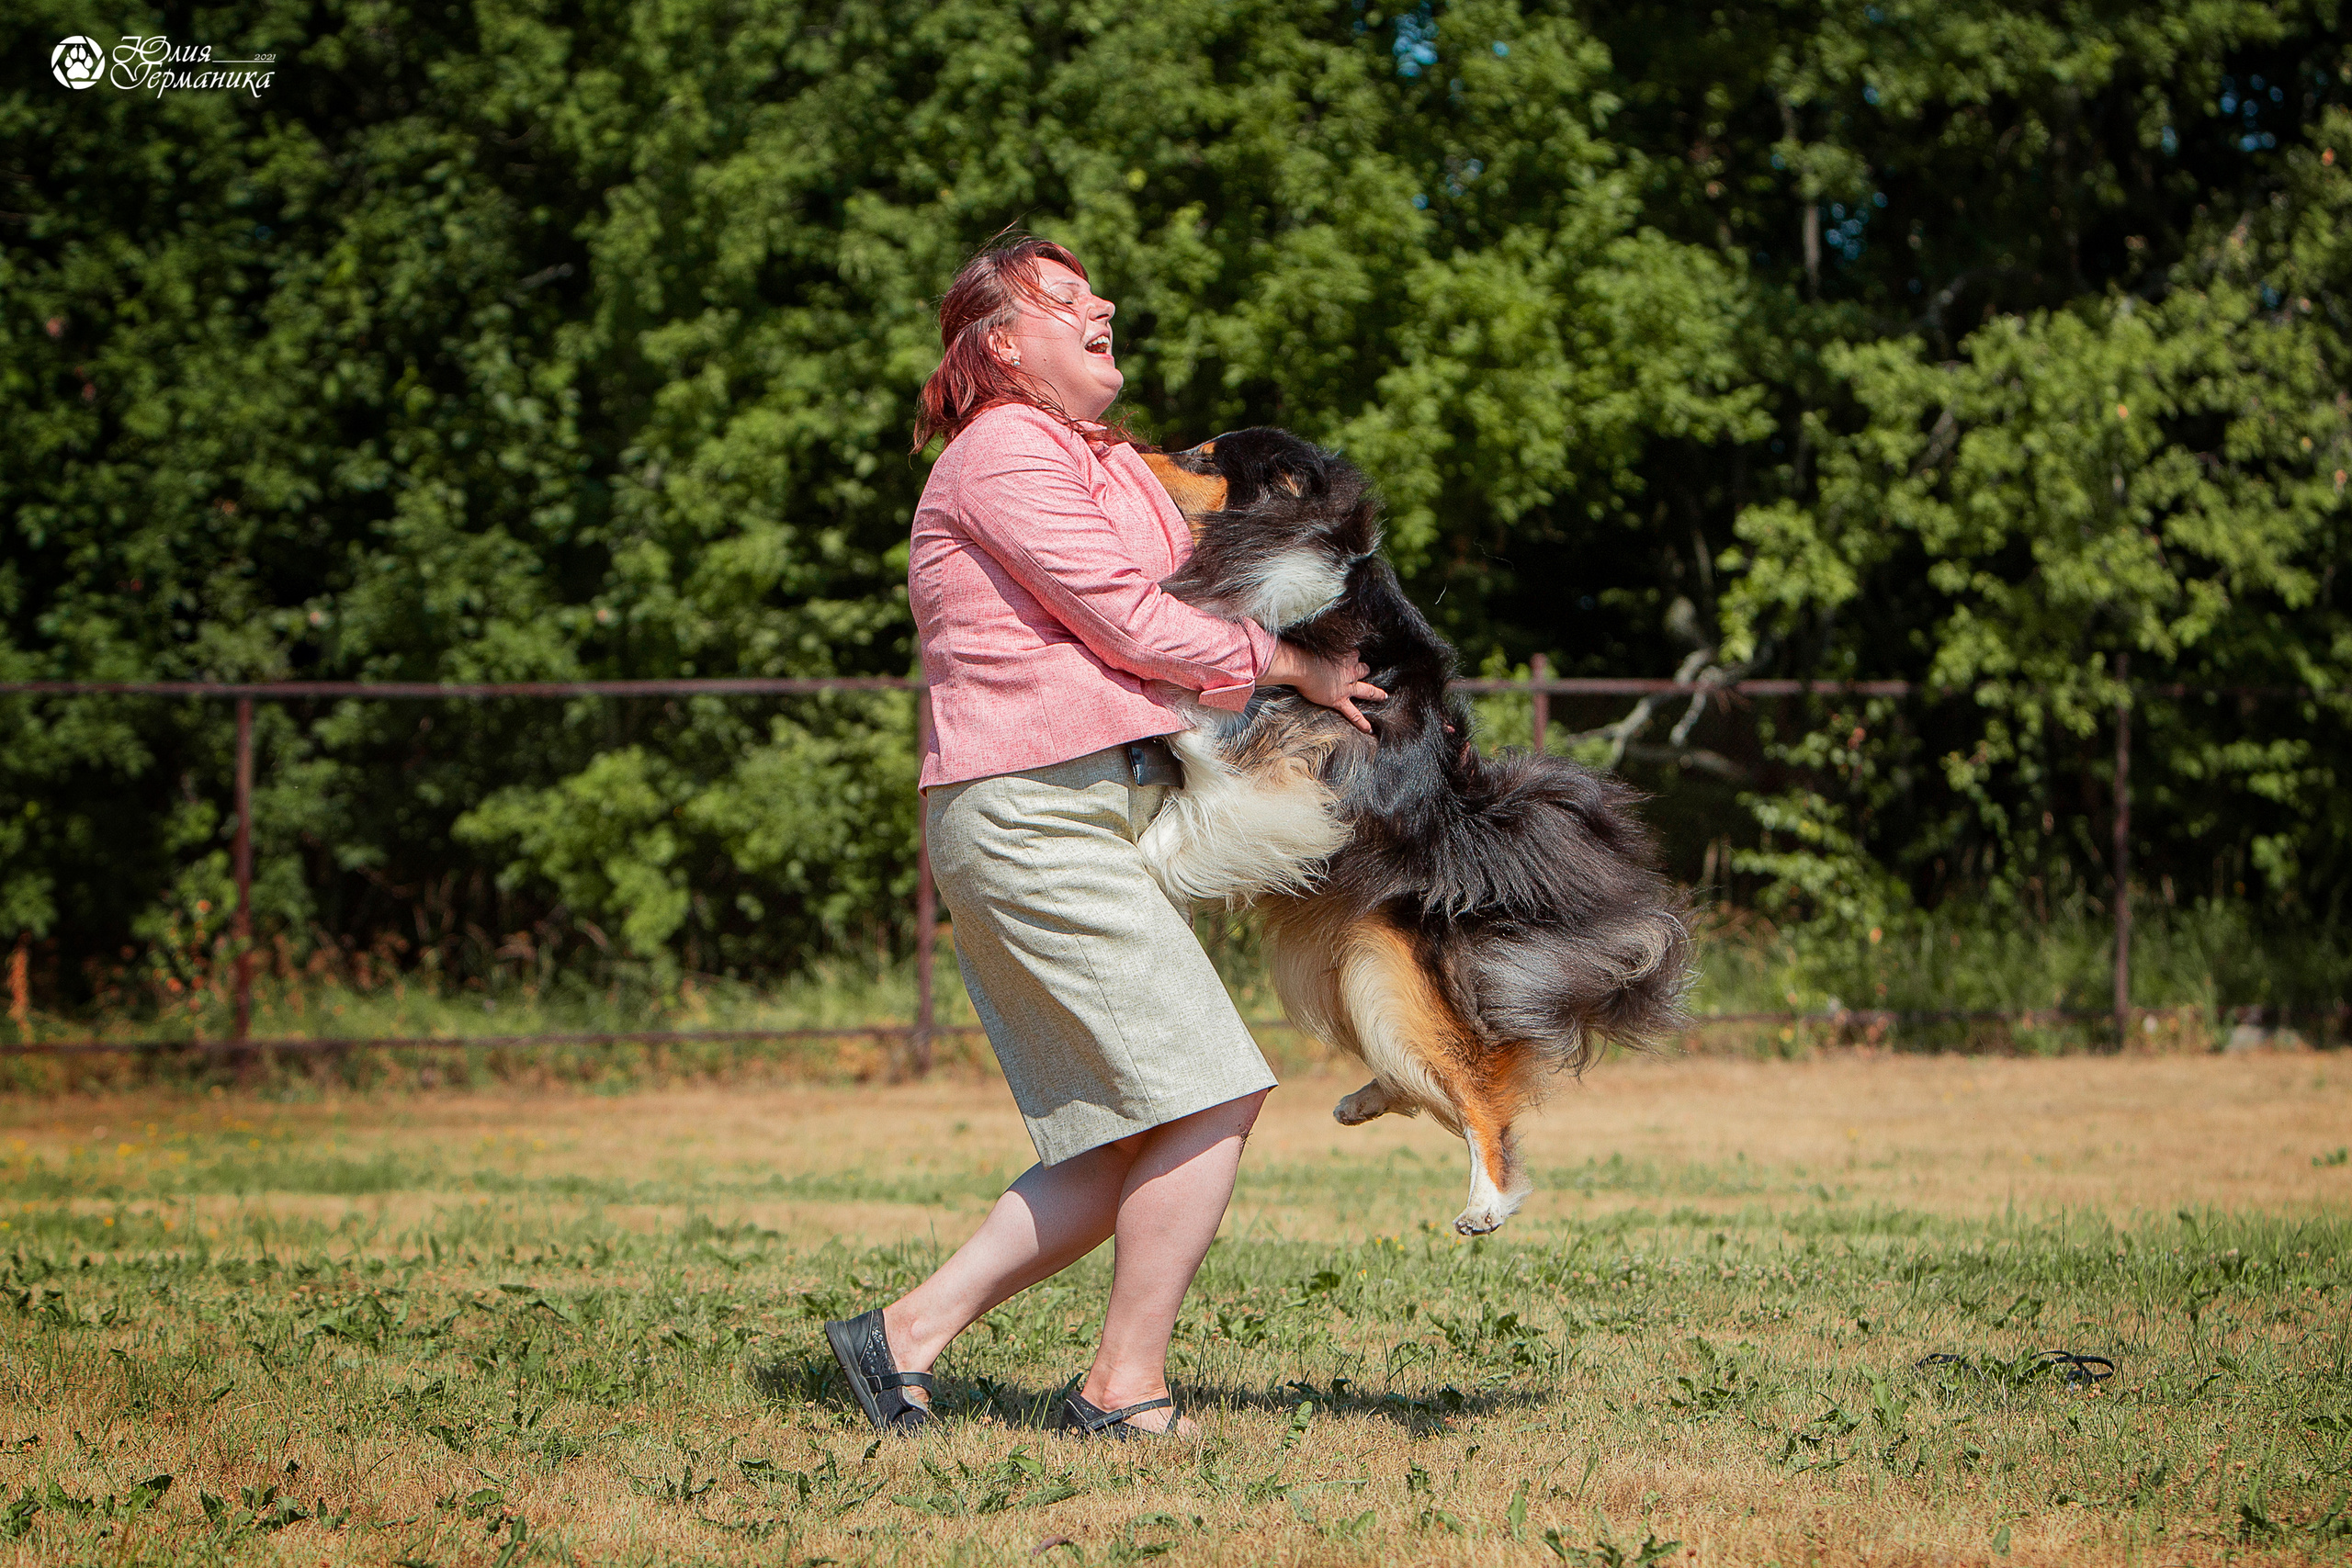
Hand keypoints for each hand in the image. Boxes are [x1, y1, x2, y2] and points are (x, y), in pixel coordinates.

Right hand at [1260, 640, 1387, 734]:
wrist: (1299, 666)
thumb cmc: (1301, 650)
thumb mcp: (1310, 641)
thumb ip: (1307, 640)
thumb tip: (1280, 627)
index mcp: (1344, 653)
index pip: (1353, 653)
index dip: (1350, 656)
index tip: (1348, 656)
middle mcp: (1348, 669)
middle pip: (1362, 668)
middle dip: (1362, 670)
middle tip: (1363, 671)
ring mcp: (1346, 685)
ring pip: (1366, 689)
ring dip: (1373, 692)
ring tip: (1382, 696)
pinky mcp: (1339, 699)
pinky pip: (1353, 713)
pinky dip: (1361, 721)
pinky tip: (1369, 729)